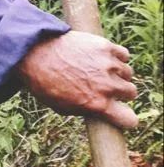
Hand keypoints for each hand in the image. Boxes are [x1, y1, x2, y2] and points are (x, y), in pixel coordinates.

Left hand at [16, 30, 137, 129]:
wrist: (33, 53)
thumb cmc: (44, 82)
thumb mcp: (62, 107)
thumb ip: (86, 110)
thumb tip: (101, 112)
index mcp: (97, 104)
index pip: (129, 120)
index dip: (125, 119)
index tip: (120, 114)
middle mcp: (107, 85)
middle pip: (131, 93)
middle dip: (120, 92)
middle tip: (105, 87)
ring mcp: (108, 64)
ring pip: (128, 73)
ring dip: (117, 73)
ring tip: (99, 70)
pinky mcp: (105, 46)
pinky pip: (124, 55)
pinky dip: (117, 57)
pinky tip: (103, 58)